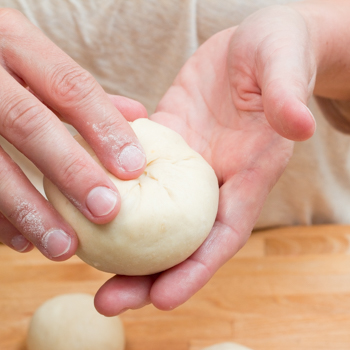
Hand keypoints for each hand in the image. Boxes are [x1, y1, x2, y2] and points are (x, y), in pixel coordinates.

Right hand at [0, 9, 146, 259]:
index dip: (104, 126)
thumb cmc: (2, 61)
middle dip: (71, 171)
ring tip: (65, 247)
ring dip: (30, 210)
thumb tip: (138, 115)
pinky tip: (22, 242)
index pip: (70, 85)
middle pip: (30, 122)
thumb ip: (81, 90)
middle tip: (106, 211)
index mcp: (15, 44)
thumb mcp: (36, 60)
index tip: (134, 167)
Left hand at [94, 5, 316, 314]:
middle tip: (107, 302)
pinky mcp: (163, 140)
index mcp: (248, 172)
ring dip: (120, 241)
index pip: (224, 233)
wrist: (252, 45)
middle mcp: (213, 178)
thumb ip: (288, 95)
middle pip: (180, 238)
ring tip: (83, 263)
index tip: (163, 300)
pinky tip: (82, 202)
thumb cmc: (277, 54)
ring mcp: (184, 162)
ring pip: (151, 212)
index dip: (196, 269)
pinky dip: (111, 189)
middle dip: (147, 275)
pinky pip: (133, 169)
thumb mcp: (285, 66)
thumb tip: (299, 124)